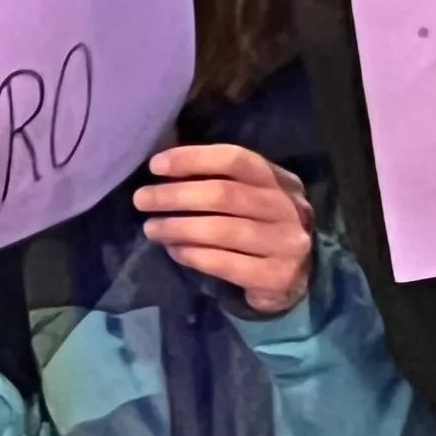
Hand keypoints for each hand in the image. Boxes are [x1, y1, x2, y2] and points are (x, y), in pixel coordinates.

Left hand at [137, 143, 313, 313]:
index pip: (235, 159)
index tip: (155, 166)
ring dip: (179, 227)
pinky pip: (225, 264)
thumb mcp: (249, 196)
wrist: (293, 276)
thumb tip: (164, 169)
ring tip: (151, 228)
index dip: (192, 158)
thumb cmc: (258, 226)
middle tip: (142, 200)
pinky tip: (174, 250)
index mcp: (276, 179)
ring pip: (222, 231)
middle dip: (176, 195)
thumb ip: (217, 180)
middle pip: (224, 194)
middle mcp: (286, 208)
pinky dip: (193, 255)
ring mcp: (285, 243)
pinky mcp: (275, 276)